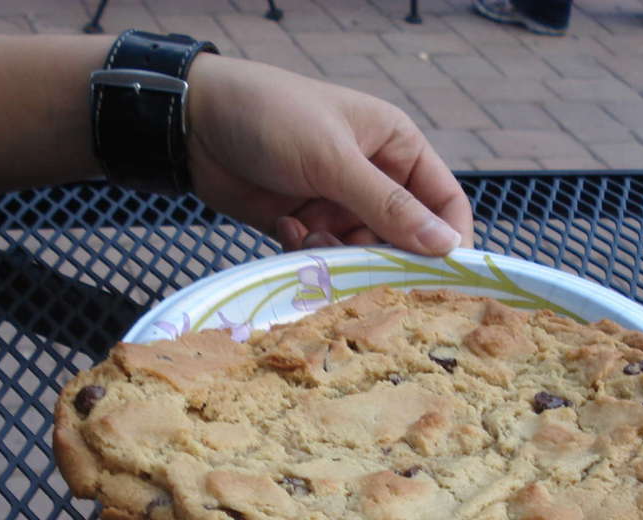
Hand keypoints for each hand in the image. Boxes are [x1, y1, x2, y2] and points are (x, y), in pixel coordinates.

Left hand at [186, 54, 472, 255]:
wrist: (194, 123)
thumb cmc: (272, 118)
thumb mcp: (334, 159)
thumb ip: (388, 206)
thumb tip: (446, 247)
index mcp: (396, 147)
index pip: (444, 201)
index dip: (447, 239)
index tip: (441, 278)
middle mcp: (373, 177)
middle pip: (402, 237)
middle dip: (383, 255)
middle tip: (360, 266)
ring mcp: (337, 202)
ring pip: (361, 252)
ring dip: (340, 256)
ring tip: (310, 236)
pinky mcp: (303, 224)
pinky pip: (323, 256)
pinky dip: (308, 252)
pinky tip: (286, 228)